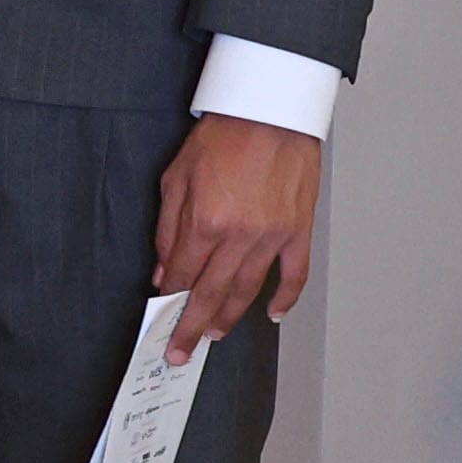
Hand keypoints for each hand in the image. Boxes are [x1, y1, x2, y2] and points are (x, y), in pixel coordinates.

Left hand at [149, 115, 320, 355]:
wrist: (270, 111)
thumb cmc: (224, 137)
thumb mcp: (177, 178)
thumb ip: (168, 229)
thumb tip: (164, 270)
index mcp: (206, 222)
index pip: (183, 276)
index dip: (170, 301)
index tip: (162, 320)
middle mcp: (239, 236)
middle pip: (212, 294)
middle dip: (192, 327)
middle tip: (180, 351)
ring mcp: (273, 237)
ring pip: (248, 291)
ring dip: (229, 318)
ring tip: (214, 334)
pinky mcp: (298, 231)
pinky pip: (294, 275)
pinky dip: (285, 300)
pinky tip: (272, 315)